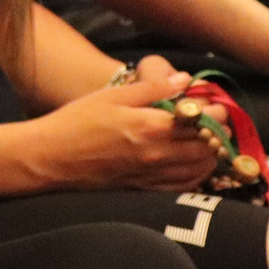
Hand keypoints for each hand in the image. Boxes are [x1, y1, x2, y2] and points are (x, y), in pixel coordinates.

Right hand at [30, 67, 231, 191]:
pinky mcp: (143, 189)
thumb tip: (185, 79)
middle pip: (208, 146)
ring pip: (200, 169)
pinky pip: (183, 186)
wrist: (50, 158)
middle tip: (215, 120)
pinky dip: (196, 174)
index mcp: (152, 127)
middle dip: (218, 132)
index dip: (216, 111)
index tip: (215, 103)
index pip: (203, 121)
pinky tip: (194, 163)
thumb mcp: (113, 96)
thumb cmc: (76, 122)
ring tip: (208, 140)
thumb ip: (153, 88)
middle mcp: (157, 155)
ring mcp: (151, 175)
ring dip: (211, 154)